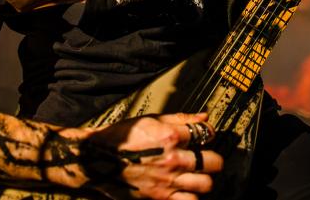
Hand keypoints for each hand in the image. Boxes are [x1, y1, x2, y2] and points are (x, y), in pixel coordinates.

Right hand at [82, 112, 222, 199]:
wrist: (97, 160)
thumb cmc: (120, 138)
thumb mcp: (149, 120)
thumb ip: (179, 118)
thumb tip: (204, 117)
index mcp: (170, 136)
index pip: (206, 133)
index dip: (209, 133)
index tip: (206, 135)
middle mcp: (172, 159)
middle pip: (213, 162)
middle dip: (213, 158)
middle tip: (206, 158)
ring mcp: (167, 181)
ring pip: (206, 184)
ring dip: (204, 179)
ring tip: (197, 175)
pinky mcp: (160, 198)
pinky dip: (191, 196)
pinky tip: (186, 189)